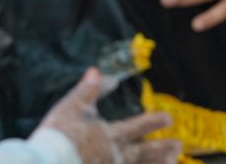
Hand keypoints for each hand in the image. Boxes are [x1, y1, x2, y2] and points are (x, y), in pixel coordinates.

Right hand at [38, 68, 179, 163]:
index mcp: (110, 136)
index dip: (155, 121)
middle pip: (144, 153)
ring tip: (173, 163)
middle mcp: (115, 157)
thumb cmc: (59, 134)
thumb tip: (100, 71)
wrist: (45, 162)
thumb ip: (89, 89)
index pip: (138, 127)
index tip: (169, 119)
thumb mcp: (73, 106)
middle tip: (179, 146)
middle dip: (163, 149)